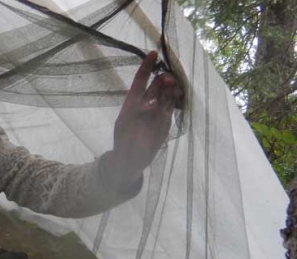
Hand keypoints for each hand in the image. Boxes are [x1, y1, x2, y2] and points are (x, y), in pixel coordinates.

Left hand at [110, 51, 183, 187]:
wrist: (129, 160)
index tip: (153, 53)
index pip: (140, 80)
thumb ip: (142, 112)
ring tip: (174, 87)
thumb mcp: (128, 125)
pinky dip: (175, 99)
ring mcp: (156, 112)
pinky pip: (171, 106)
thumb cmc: (124, 142)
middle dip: (163, 79)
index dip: (146, 67)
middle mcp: (145, 104)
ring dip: (171, 88)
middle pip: (156, 86)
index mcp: (132, 102)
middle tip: (168, 78)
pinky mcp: (164, 121)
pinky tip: (179, 95)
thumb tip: (156, 103)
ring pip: (166, 94)